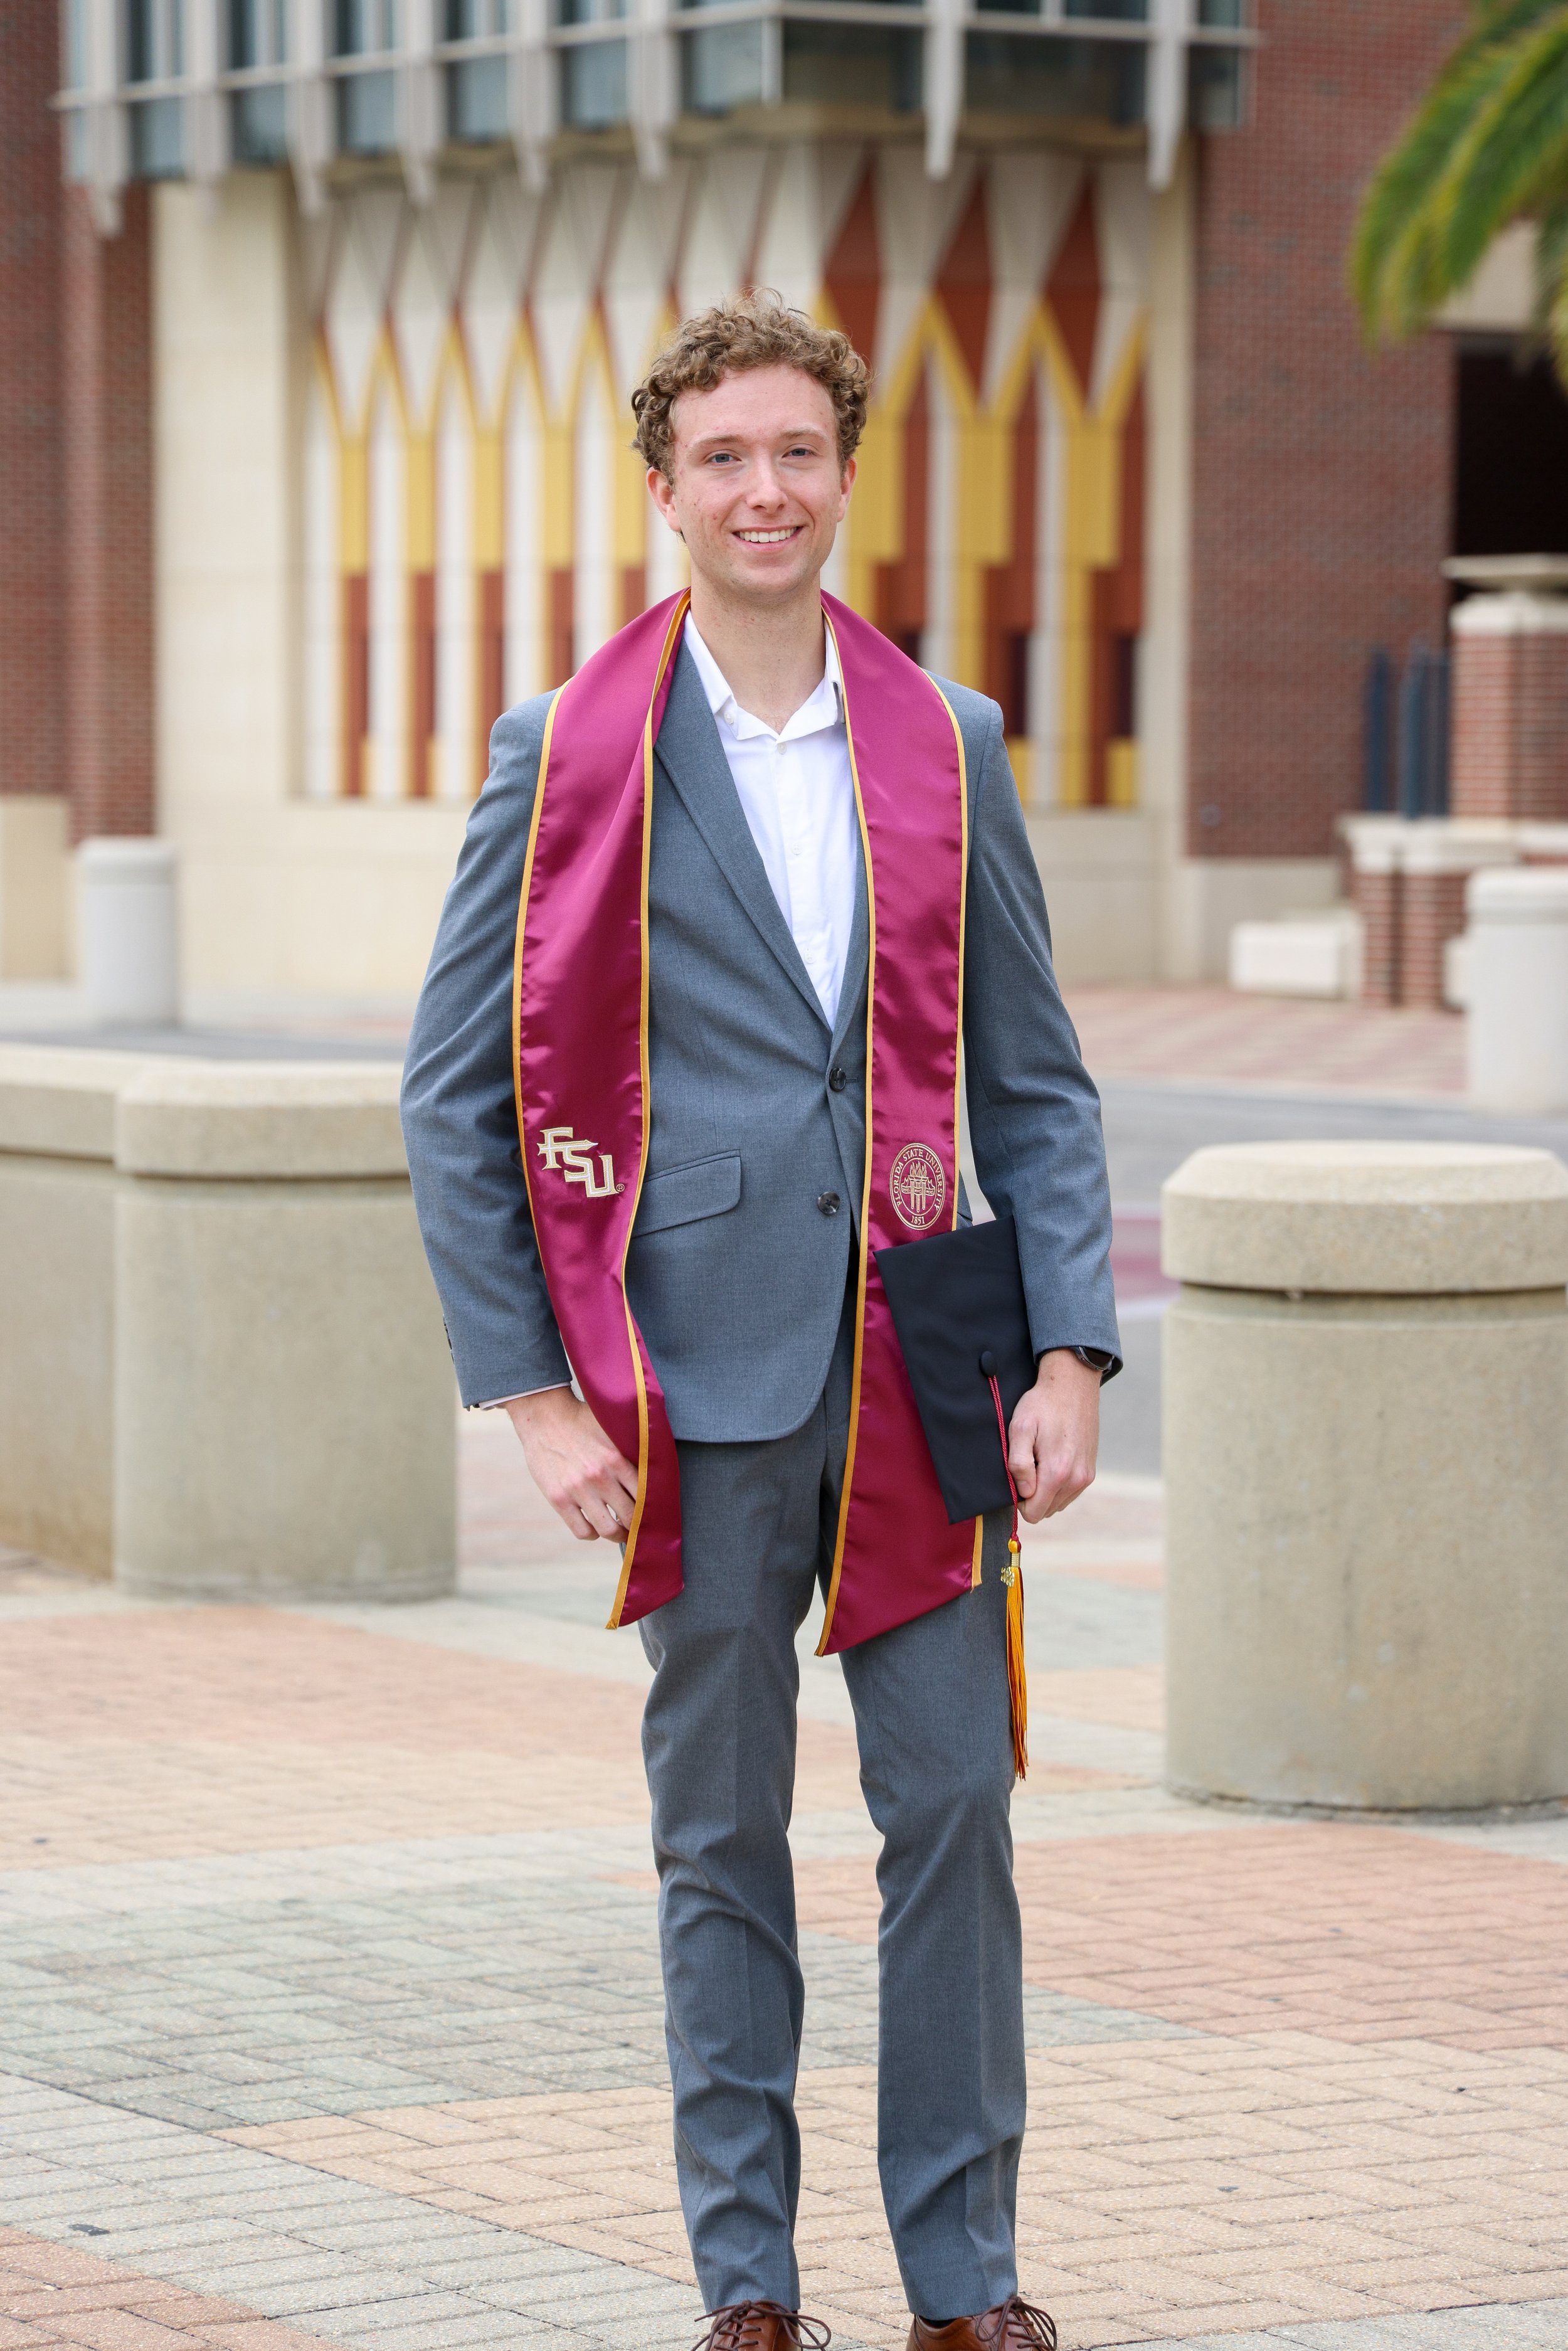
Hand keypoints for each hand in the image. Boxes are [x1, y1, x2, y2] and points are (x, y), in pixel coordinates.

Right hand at [505, 1387, 639, 1541]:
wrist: (544, 1417)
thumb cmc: (583, 1422)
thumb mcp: (612, 1429)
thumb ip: (632, 1449)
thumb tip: (655, 1469)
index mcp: (617, 1459)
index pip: (646, 1495)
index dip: (653, 1508)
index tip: (654, 1512)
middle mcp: (599, 1477)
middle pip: (631, 1516)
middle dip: (638, 1526)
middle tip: (639, 1527)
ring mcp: (578, 1490)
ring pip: (608, 1529)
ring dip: (617, 1535)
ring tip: (619, 1532)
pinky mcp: (558, 1499)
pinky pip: (582, 1531)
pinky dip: (592, 1534)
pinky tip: (594, 1527)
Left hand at [1006, 1349, 1099, 1523]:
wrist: (1072, 1386)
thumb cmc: (1042, 1405)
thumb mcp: (1020, 1428)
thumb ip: (1018, 1464)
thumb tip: (1024, 1492)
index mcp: (1057, 1472)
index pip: (1034, 1513)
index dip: (1020, 1499)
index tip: (1018, 1475)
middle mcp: (1076, 1480)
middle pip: (1046, 1510)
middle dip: (1033, 1494)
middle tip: (1030, 1463)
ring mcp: (1086, 1476)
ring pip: (1058, 1503)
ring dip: (1046, 1489)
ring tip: (1041, 1459)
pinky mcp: (1090, 1471)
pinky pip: (1069, 1493)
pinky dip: (1058, 1484)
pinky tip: (1054, 1458)